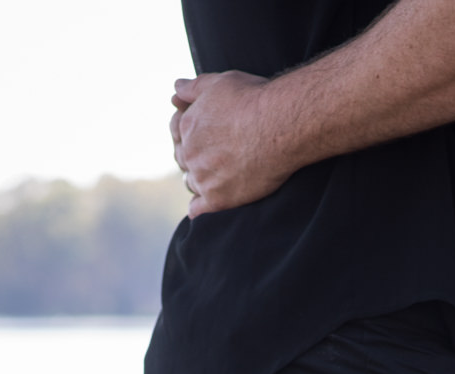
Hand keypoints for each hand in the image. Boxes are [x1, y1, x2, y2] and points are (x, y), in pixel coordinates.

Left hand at [171, 70, 277, 216]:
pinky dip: (197, 209)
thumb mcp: (218, 83)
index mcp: (187, 125)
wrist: (279, 127)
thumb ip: (193, 87)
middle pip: (184, 159)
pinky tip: (201, 207)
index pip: (177, 131)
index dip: (190, 131)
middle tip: (213, 156)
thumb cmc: (252, 100)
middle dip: (194, 156)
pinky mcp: (218, 200)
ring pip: (192, 183)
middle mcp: (190, 153)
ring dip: (198, 180)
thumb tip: (175, 90)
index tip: (204, 134)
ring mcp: (203, 178)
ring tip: (215, 178)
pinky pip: (198, 210)